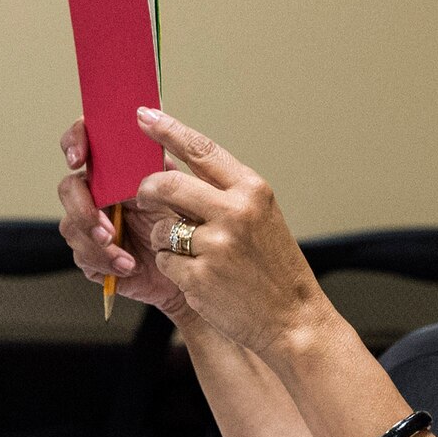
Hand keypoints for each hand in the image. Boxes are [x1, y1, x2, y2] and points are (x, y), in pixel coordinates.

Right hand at [56, 118, 193, 320]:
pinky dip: (105, 261)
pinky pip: (82, 256)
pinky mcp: (93, 256)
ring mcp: (93, 225)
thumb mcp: (179, 188)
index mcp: (118, 171)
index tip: (78, 157)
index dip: (75, 141)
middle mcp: (101, 195)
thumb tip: (149, 119)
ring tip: (125, 256)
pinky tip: (128, 265)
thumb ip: (158, 159)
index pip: (85, 142)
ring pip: (70, 226)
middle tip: (106, 228)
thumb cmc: (187, 225)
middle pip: (69, 188)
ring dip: (95, 241)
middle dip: (81, 208)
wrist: (193, 267)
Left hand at [133, 107, 329, 356]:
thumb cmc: (275, 268)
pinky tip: (200, 278)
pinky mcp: (199, 277)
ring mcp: (216, 245)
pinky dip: (174, 269)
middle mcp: (234, 212)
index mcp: (251, 190)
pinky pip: (165, 261)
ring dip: (164, 240)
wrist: (295, 320)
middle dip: (147, 191)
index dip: (167, 130)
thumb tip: (177, 170)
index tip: (143, 116)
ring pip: (160, 227)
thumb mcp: (261, 217)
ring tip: (194, 255)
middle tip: (144, 197)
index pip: (201, 150)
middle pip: (166, 184)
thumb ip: (225, 193)